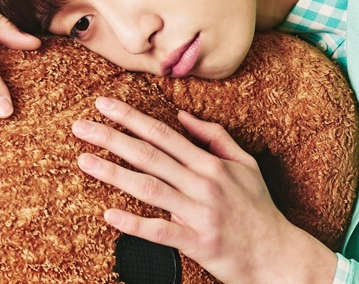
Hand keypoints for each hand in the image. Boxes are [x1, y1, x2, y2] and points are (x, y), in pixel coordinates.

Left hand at [72, 97, 337, 283]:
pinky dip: (134, 223)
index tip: (103, 105)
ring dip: (113, 173)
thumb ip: (215, 137)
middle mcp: (202, 182)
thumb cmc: (259, 208)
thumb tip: (183, 116)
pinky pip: (160, 231)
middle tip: (80, 127)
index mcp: (210, 162)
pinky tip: (110, 214)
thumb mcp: (246, 164)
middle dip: (111, 137)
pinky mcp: (197, 241)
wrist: (278, 254)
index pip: (162, 133)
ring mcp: (199, 212)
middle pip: (149, 155)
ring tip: (84, 162)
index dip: (130, 117)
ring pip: (149, 188)